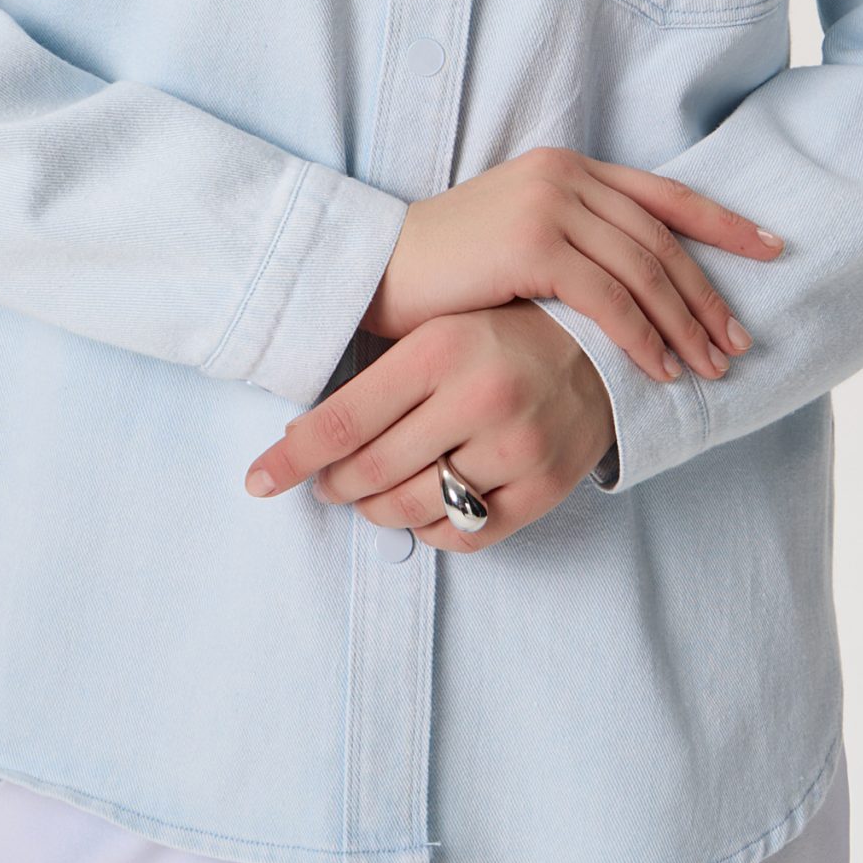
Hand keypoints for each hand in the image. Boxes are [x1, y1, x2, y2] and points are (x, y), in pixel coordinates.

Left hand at [242, 303, 619, 551]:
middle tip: (325, 482)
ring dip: (377, 510)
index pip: (347, 419)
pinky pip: (467, 535)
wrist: (603, 344)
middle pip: (374, 471)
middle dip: (335, 485)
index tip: (258, 479)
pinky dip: (432, 530)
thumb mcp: (441, 328)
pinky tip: (425, 508)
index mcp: (443, 348)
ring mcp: (517, 445)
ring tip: (370, 495)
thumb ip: (380, 376)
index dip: (295, 456)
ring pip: (415, 509)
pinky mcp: (545, 485)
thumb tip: (303, 437)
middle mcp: (481, 396)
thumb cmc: (503, 333)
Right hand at [361, 146, 777, 384]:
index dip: (724, 223)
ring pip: (643, 271)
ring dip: (683, 325)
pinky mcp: (532, 244)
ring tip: (709, 368)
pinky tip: (658, 370)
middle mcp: (565, 175)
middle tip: (738, 342)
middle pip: (661, 240)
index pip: (663, 195)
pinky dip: (641, 337)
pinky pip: (608, 297)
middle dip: (707, 295)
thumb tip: (640, 281)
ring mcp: (549, 205)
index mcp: (568, 166)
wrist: (376, 267)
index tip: (772, 250)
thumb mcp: (520, 236)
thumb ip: (577, 239)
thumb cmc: (446, 267)